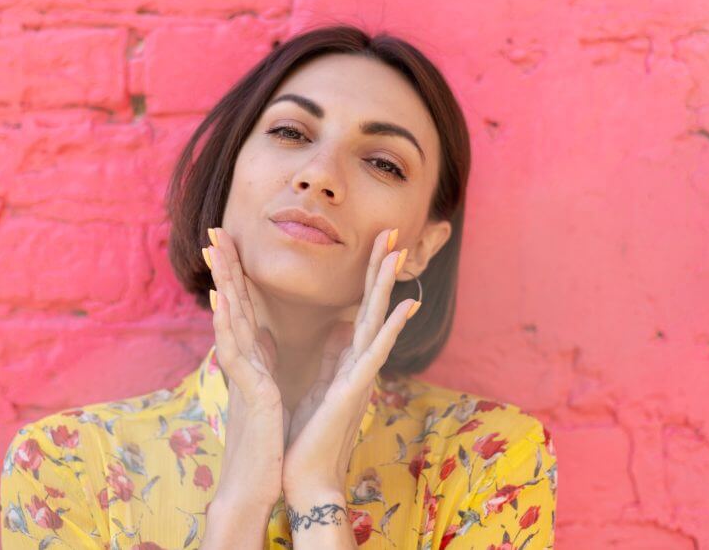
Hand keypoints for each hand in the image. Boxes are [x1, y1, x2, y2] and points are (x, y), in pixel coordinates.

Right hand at [204, 227, 287, 510]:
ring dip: (222, 282)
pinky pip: (235, 349)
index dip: (237, 273)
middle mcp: (241, 359)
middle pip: (232, 304)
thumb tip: (266, 333)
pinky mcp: (249, 389)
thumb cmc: (262, 437)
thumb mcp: (267, 387)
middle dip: (224, 267)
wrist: (256, 480)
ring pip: (229, 318)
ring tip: (214, 249)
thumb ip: (265, 358)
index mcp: (252, 356)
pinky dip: (226, 321)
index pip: (244, 306)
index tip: (231, 242)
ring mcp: (242, 372)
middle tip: (214, 231)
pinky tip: (219, 296)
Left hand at [282, 227, 420, 498]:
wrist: (304, 475)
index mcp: (348, 360)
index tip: (376, 243)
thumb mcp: (320, 385)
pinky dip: (390, 329)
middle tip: (392, 232)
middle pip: (373, 306)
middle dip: (381, 269)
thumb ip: (332, 357)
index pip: (361, 308)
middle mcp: (360, 363)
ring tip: (398, 254)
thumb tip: (339, 329)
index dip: (368, 276)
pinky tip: (404, 306)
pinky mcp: (354, 391)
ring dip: (387, 287)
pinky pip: (375, 354)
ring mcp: (361, 376)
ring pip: (377, 321)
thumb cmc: (309, 434)